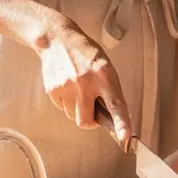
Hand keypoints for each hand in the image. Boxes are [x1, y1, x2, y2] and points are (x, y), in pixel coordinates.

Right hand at [38, 23, 130, 143]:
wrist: (59, 40)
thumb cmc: (86, 54)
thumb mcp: (105, 66)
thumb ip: (109, 89)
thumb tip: (112, 117)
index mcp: (104, 76)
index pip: (115, 104)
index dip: (121, 122)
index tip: (125, 137)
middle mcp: (85, 82)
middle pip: (85, 121)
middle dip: (89, 122)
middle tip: (92, 111)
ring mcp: (67, 86)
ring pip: (72, 116)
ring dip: (76, 109)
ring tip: (77, 89)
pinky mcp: (53, 89)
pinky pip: (61, 107)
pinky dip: (66, 101)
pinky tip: (67, 85)